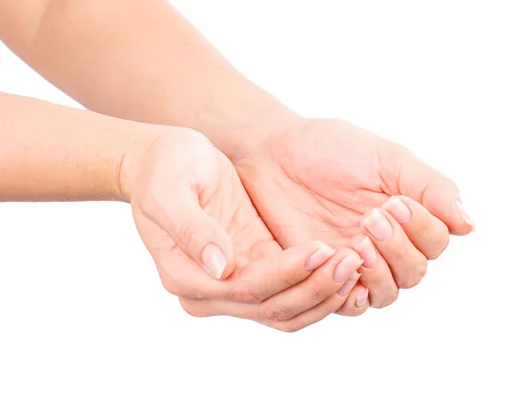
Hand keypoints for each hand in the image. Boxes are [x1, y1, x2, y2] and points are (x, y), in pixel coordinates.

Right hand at [120, 127, 362, 331]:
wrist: (167, 162)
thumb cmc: (164, 170)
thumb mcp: (170, 191)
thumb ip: (192, 229)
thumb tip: (220, 267)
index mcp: (186, 277)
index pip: (246, 289)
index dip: (286, 274)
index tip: (321, 249)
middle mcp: (211, 291)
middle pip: (273, 307)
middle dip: (314, 288)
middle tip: (351, 260)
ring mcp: (236, 282)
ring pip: (287, 307)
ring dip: (323, 292)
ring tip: (356, 263)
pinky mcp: (256, 264)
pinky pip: (292, 288)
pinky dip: (319, 283)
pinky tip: (346, 264)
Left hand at [234, 118, 474, 313]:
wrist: (273, 152)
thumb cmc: (330, 150)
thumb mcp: (385, 158)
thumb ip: (428, 187)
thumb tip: (469, 225)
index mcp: (405, 217)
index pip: (435, 242)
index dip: (422, 229)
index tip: (394, 202)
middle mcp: (384, 245)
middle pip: (413, 273)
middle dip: (398, 249)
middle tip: (371, 218)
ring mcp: (353, 263)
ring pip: (385, 294)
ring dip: (379, 273)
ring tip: (357, 243)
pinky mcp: (321, 276)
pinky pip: (345, 303)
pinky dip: (349, 292)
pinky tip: (340, 266)